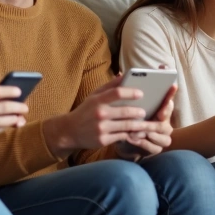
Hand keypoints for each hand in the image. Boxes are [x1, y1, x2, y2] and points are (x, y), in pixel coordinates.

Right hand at [0, 85, 28, 143]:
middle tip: (25, 107)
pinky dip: (4, 126)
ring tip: (20, 117)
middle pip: (5, 108)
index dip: (12, 91)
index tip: (20, 92)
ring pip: (3, 122)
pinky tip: (8, 124)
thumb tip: (5, 92)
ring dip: (15, 119)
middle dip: (19, 107)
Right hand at [48, 75, 178, 154]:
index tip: (141, 93)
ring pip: (126, 126)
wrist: (69, 131)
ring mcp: (101, 129)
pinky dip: (130, 134)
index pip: (117, 93)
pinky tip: (135, 132)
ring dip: (138, 124)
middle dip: (138, 112)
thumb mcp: (94, 96)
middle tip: (144, 111)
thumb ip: (110, 86)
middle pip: (125, 112)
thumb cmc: (85, 111)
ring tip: (144, 122)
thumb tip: (125, 74)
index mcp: (98, 100)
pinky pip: (122, 136)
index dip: (131, 92)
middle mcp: (99, 114)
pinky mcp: (103, 141)